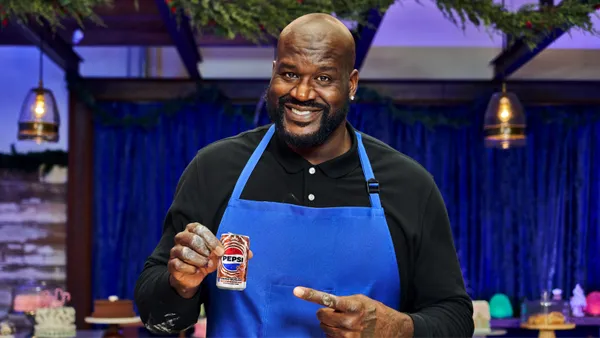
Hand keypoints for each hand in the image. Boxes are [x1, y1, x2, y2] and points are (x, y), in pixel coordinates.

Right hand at [169, 223, 252, 297]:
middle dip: (205, 250)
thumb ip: (233, 252)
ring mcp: (175, 250)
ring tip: (207, 266)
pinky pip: (178, 264)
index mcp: (193, 230)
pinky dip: (190, 269)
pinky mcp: (172, 263)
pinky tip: (197, 271)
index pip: (199, 229)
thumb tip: (250, 254)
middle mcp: (182, 238)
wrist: (192, 276)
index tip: (221, 251)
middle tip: (213, 259)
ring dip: (198, 260)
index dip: (211, 240)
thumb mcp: (219, 254)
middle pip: (191, 239)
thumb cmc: (206, 259)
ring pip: (184, 252)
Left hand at [293, 287, 412, 337]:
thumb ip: (344, 302)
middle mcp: (350, 321)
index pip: (328, 299)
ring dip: (329, 324)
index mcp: (353, 306)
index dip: (311, 295)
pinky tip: (345, 331)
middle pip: (322, 316)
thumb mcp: (361, 300)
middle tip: (337, 313)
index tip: (296, 291)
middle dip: (325, 314)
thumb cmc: (374, 311)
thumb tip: (325, 305)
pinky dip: (334, 334)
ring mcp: (350, 335)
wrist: (392, 329)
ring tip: (344, 322)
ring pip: (325, 328)